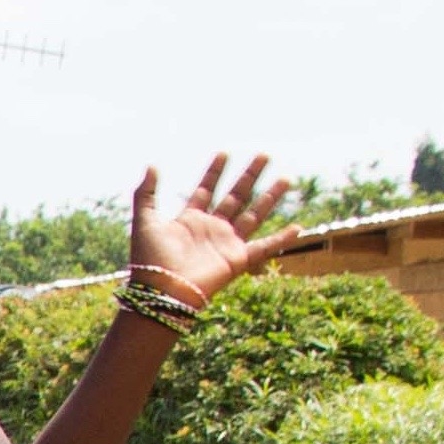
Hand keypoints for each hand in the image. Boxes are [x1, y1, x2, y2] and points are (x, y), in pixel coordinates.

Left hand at [125, 153, 294, 310]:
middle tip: (264, 155)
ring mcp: (226, 244)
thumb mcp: (145, 222)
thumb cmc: (151, 259)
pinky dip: (282, 239)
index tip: (224, 153)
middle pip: (234, 197)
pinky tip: (298, 228)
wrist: (162, 290)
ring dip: (270, 197)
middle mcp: (211, 229)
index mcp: (189, 220)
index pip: (205, 190)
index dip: (213, 173)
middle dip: (249, 176)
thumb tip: (152, 165)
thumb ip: (145, 194)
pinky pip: (265, 248)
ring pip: (253, 215)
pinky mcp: (238, 259)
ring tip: (285, 179)